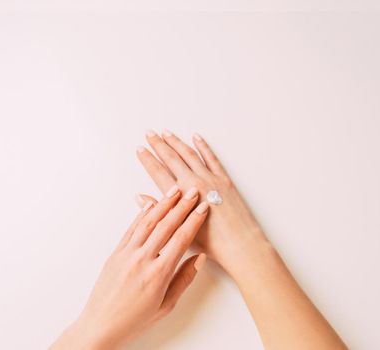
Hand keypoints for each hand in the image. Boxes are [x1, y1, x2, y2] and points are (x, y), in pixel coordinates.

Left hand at [50, 185, 208, 349]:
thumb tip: (199, 258)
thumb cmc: (134, 320)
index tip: (203, 208)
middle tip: (193, 192)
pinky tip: (151, 205)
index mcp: (158, 274)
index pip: (181, 239)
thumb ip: (183, 279)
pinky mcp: (116, 253)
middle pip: (166, 225)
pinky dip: (142, 214)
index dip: (193, 221)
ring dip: (162, 204)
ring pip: (147, 222)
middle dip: (181, 206)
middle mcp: (142, 259)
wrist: (101, 325)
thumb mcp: (166, 305)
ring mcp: (126, 254)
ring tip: (174, 191)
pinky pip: (131, 229)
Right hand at [136, 130, 272, 278]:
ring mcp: (210, 179)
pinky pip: (212, 158)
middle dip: (159, 144)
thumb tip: (141, 198)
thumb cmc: (211, 244)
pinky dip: (203, 146)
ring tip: (167, 132)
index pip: (158, 172)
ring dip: (177, 142)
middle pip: (172, 158)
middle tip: (149, 134)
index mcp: (181, 196)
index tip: (140, 149)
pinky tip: (196, 137)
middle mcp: (194, 183)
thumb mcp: (179, 230)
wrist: (240, 244)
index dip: (147, 159)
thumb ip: (160, 211)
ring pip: (190, 155)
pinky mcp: (225, 180)